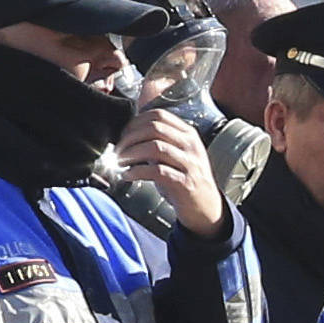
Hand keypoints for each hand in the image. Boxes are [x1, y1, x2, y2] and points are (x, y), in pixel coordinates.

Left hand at [115, 100, 225, 237]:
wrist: (205, 207)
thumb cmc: (186, 179)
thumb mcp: (177, 153)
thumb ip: (158, 141)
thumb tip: (129, 132)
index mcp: (188, 134)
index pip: (159, 115)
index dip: (136, 122)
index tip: (123, 133)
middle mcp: (190, 145)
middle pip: (154, 128)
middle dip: (130, 137)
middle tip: (118, 149)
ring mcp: (189, 163)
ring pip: (154, 147)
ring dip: (131, 153)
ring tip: (120, 161)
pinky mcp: (184, 183)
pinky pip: (156, 172)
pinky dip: (136, 172)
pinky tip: (127, 175)